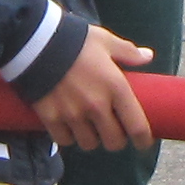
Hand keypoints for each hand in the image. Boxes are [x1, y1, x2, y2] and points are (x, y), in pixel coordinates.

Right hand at [32, 26, 159, 150]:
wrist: (36, 42)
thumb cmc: (76, 40)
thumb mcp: (105, 41)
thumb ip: (127, 52)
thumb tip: (148, 56)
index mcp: (115, 87)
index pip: (137, 126)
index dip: (143, 140)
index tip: (143, 142)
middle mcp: (96, 106)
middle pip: (113, 142)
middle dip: (116, 140)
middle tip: (113, 132)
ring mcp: (72, 114)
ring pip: (89, 144)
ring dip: (92, 139)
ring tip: (90, 129)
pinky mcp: (51, 118)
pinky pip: (65, 140)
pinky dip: (68, 137)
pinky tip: (70, 128)